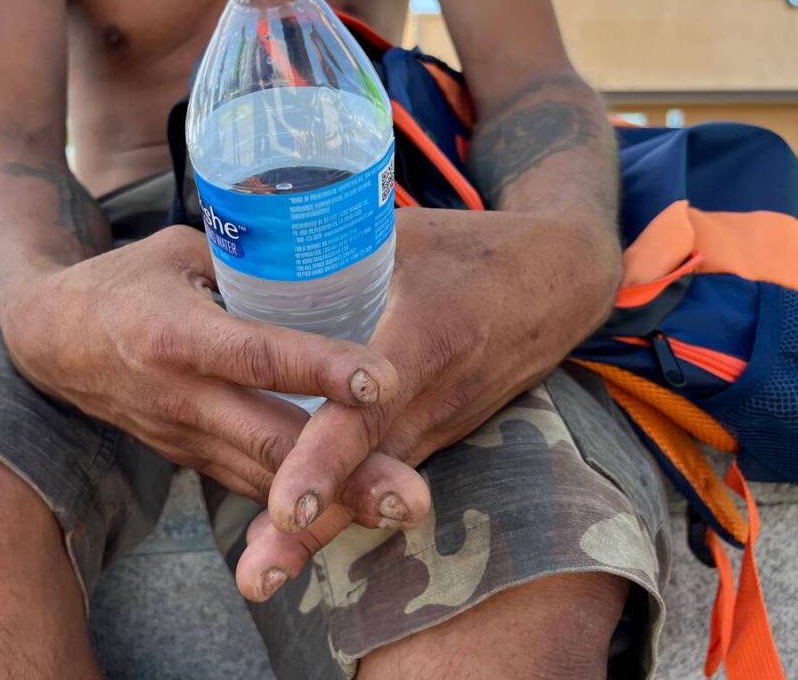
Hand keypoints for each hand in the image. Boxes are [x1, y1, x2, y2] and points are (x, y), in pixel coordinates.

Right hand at [0, 225, 426, 519]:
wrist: (51, 341)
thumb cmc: (123, 283)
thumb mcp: (177, 253)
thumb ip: (247, 262)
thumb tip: (325, 259)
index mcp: (175, 335)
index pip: (255, 355)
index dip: (319, 368)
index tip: (381, 380)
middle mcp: (180, 397)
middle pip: (270, 444)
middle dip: (344, 475)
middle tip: (410, 495)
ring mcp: (184, 437)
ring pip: (266, 479)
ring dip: (335, 502)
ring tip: (399, 507)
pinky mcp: (191, 457)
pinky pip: (251, 482)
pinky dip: (303, 500)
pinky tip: (358, 507)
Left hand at [234, 207, 620, 598]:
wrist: (563, 281)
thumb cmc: (474, 249)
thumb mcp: (404, 235)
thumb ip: (332, 246)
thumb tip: (250, 249)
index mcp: (426, 339)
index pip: (367, 409)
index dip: (325, 457)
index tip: (286, 506)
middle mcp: (435, 397)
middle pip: (365, 474)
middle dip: (309, 528)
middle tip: (256, 577)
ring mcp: (440, 424)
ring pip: (373, 486)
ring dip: (319, 533)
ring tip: (260, 574)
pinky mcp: (438, 432)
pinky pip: (384, 473)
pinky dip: (343, 506)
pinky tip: (292, 535)